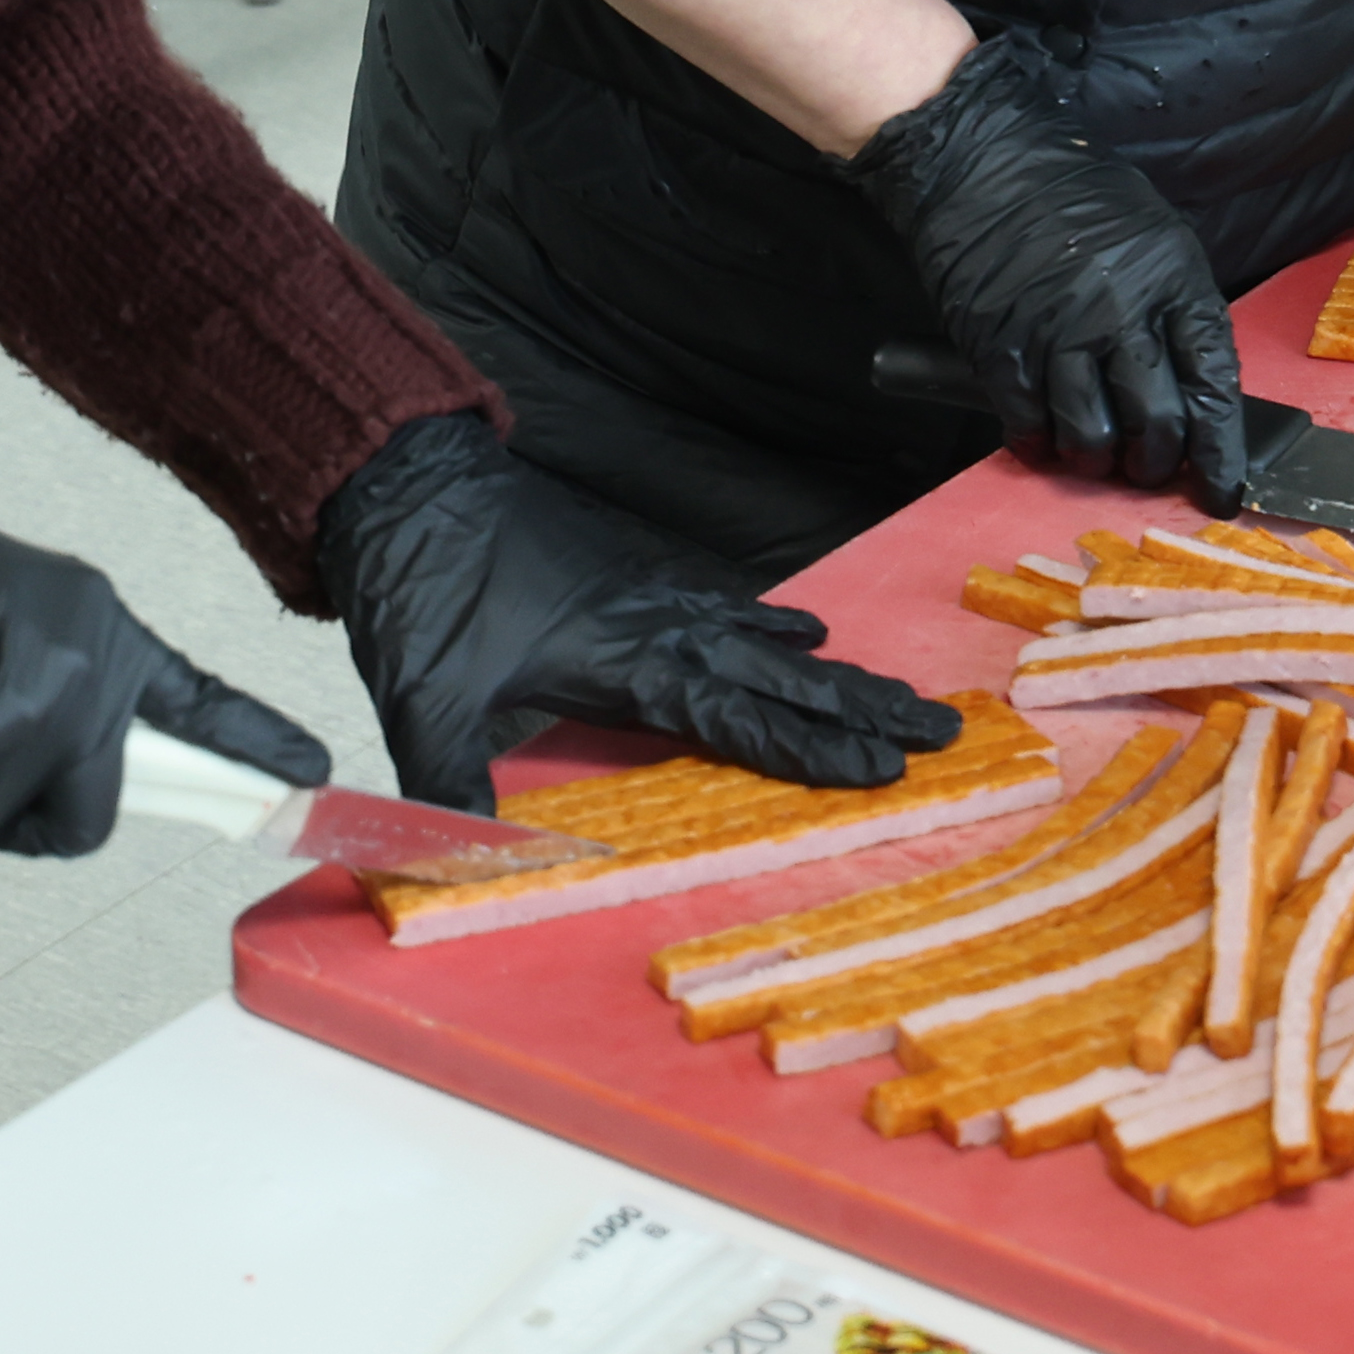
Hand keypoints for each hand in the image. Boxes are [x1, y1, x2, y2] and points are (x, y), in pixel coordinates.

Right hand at [0, 525, 332, 855]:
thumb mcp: (21, 602)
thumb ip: (66, 674)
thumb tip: (62, 742)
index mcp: (98, 634)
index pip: (198, 705)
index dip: (252, 745)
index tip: (308, 777)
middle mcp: (79, 693)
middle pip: (87, 814)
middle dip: (37, 807)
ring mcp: (28, 741)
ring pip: (0, 823)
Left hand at [316, 410, 962, 808]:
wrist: (411, 486)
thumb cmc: (422, 596)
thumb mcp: (428, 703)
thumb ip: (453, 790)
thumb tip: (462, 868)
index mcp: (629, 662)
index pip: (743, 719)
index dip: (813, 751)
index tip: (886, 772)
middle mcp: (661, 625)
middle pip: (784, 676)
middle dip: (864, 709)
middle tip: (942, 730)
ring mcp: (654, 592)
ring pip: (765, 639)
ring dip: (832, 672)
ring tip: (896, 693)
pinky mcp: (634, 572)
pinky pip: (726, 604)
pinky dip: (772, 623)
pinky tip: (799, 629)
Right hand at [842, 29, 1248, 504]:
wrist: (980, 158)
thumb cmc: (1071, 193)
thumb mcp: (1155, 234)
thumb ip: (1177, 309)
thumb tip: (1195, 389)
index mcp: (1173, 279)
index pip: (1214, 385)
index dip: (1223, 450)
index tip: (1224, 490)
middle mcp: (1122, 312)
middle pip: (1158, 425)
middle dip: (1157, 464)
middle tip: (1146, 467)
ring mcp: (1058, 333)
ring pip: (1093, 438)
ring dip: (1097, 461)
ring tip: (1093, 453)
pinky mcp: (1001, 348)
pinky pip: (1028, 425)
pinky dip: (1039, 444)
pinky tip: (1042, 436)